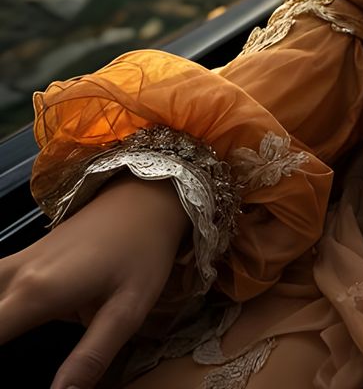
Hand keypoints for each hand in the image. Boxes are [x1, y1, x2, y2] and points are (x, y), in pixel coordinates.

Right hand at [0, 175, 190, 388]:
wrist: (150, 196)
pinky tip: (7, 319)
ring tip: (10, 333)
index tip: (13, 366)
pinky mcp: (24, 259)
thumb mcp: (128, 309)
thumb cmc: (143, 249)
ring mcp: (16, 263)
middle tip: (18, 349)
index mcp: (35, 294)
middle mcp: (15, 276)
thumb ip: (91, 356)